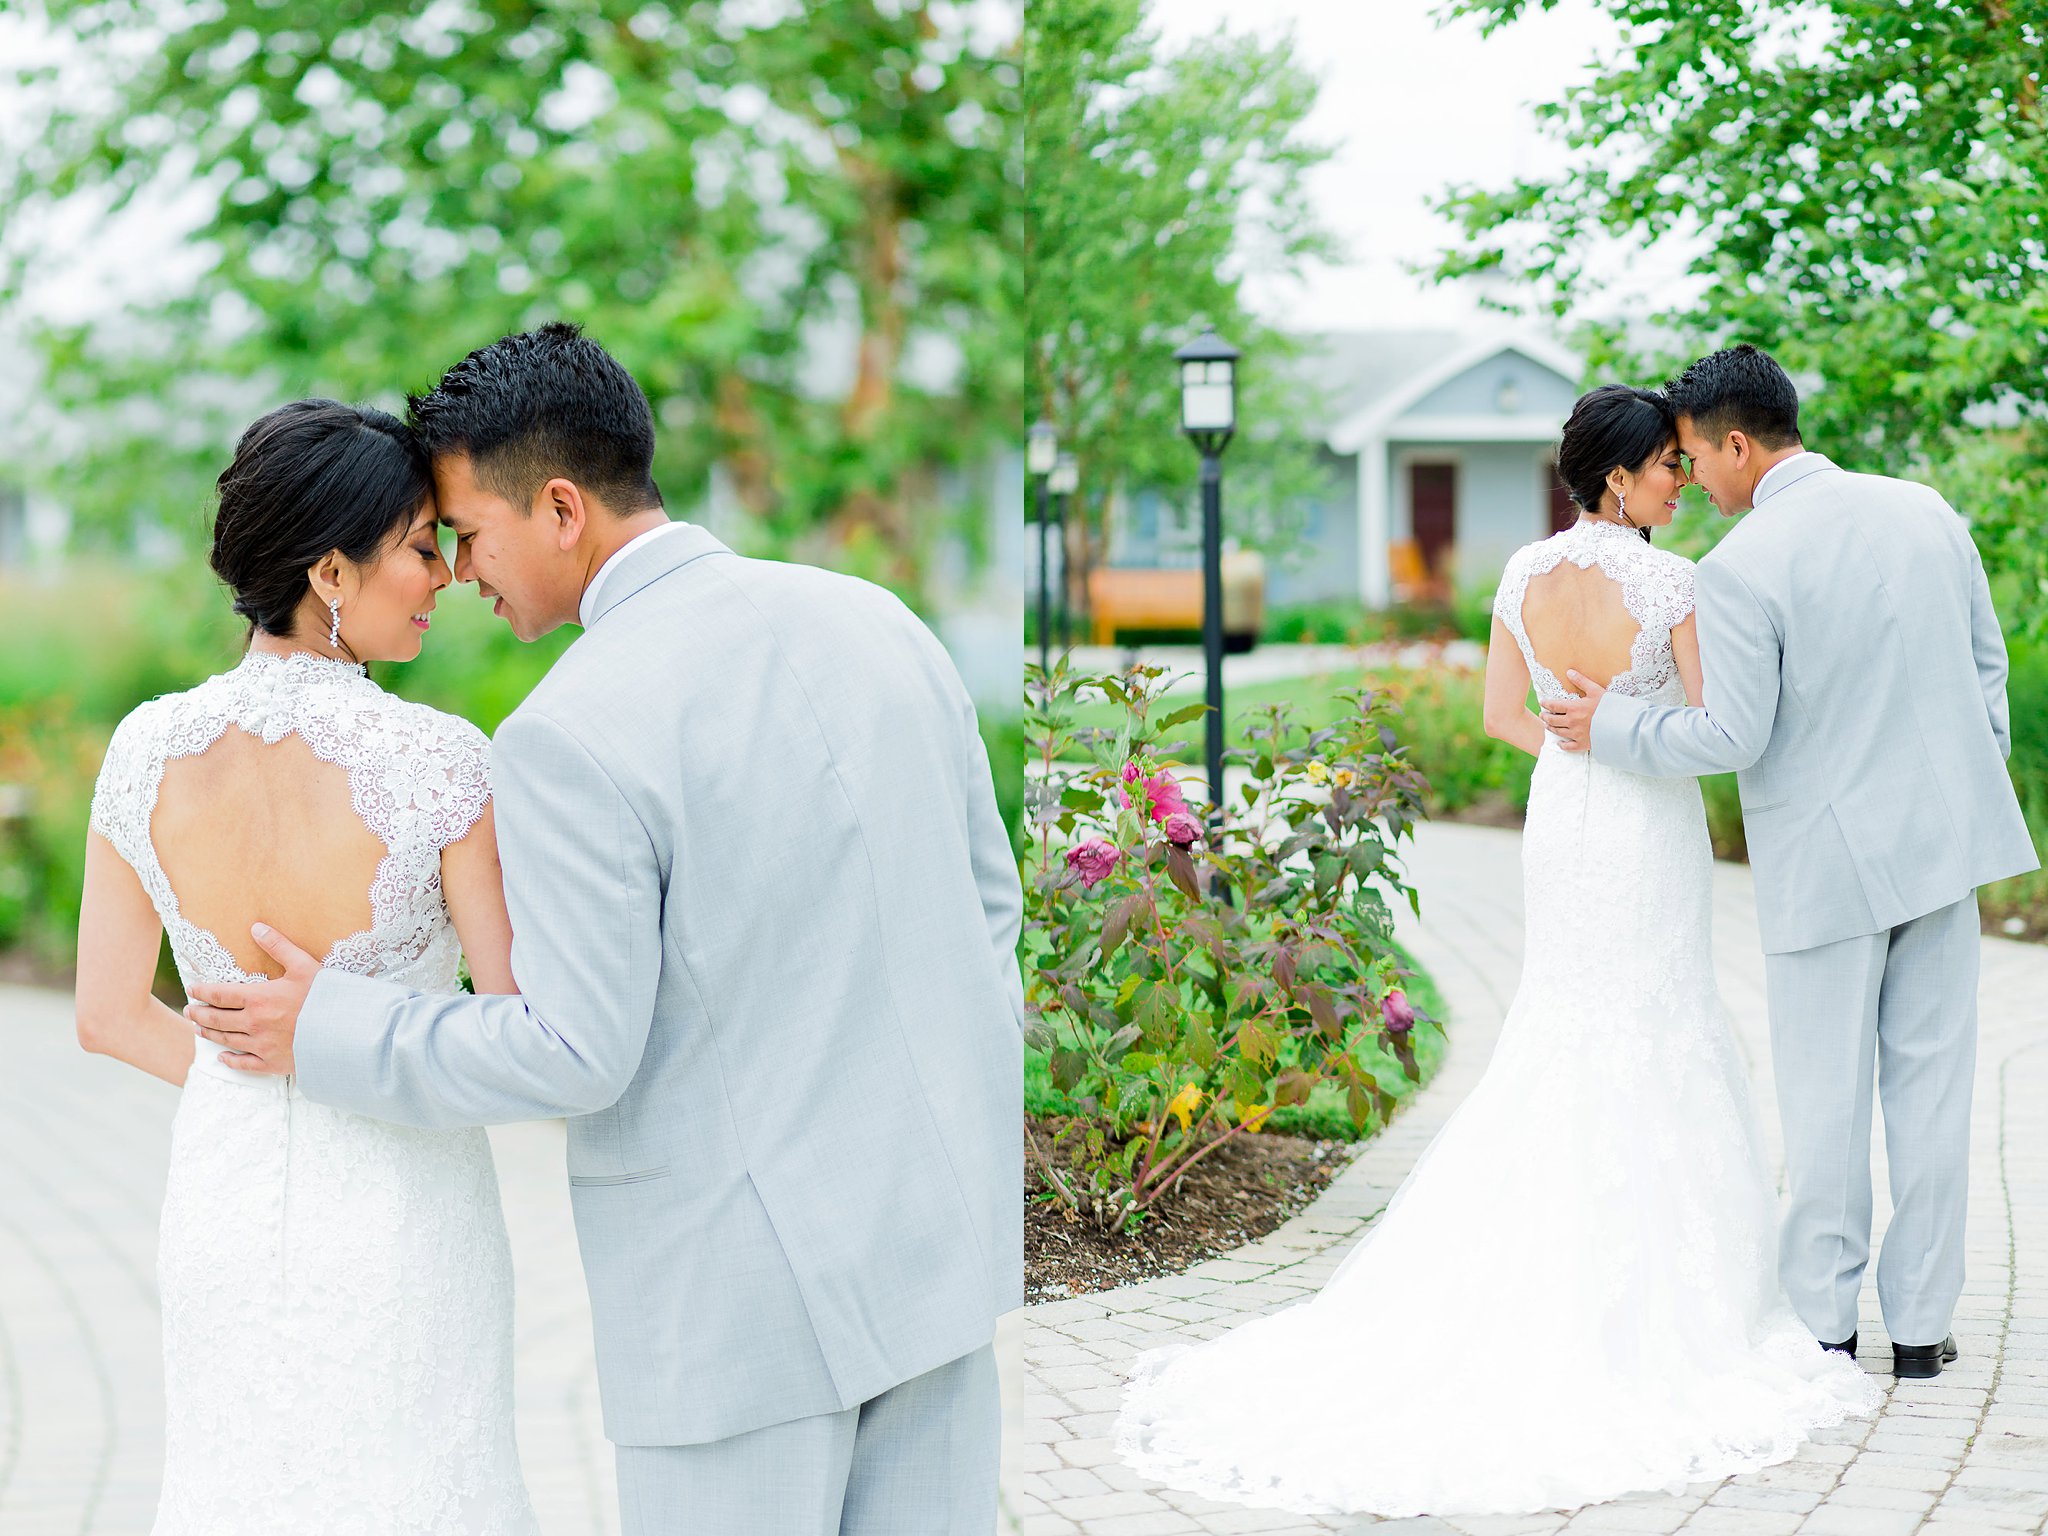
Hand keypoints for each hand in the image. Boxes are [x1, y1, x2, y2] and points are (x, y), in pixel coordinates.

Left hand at [183, 923, 318, 1075]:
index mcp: (259, 998)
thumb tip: (256, 927)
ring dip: (209, 1034)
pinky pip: (244, 1064)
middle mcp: (254, 1023)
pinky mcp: (272, 1063)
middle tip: (189, 1011)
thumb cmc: (327, 996)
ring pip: (226, 1040)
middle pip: (217, 1019)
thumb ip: (278, 946)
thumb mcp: (304, 965)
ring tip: (199, 1029)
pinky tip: (222, 1058)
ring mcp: (261, 1046)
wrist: (346, 1032)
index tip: (192, 989)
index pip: (220, 994)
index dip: (203, 991)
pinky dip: (230, 1061)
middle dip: (199, 1014)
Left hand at [1538, 671, 1606, 753]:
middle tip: (1542, 714)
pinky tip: (1559, 744)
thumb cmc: (1609, 707)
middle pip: (1553, 720)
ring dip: (1551, 728)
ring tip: (1547, 725)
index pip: (1554, 705)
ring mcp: (1576, 735)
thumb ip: (1581, 681)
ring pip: (1558, 732)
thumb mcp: (1596, 691)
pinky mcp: (1583, 744)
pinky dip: (1562, 745)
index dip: (1546, 703)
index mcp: (1574, 708)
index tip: (1542, 702)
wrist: (1621, 725)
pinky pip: (1569, 747)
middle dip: (1546, 717)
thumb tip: (1569, 672)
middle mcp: (1572, 722)